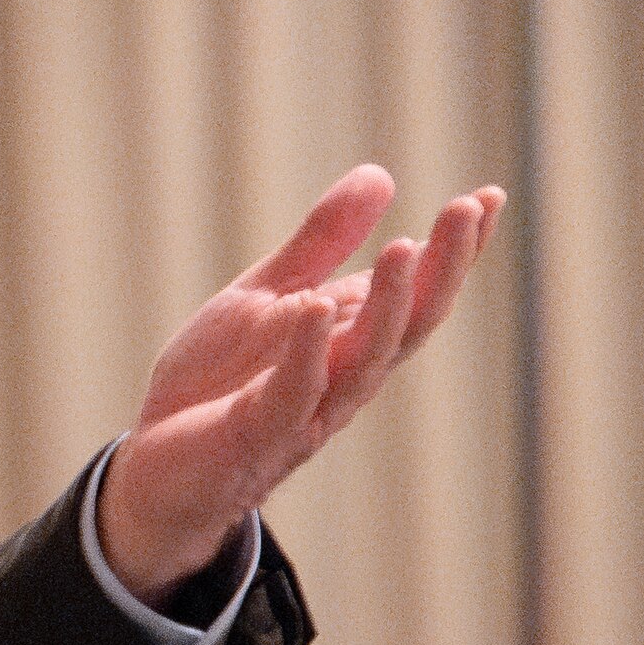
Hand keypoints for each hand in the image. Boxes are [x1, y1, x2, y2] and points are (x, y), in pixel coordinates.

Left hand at [95, 166, 503, 604]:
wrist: (156, 469)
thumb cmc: (219, 384)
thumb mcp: (266, 296)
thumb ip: (320, 245)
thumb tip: (381, 174)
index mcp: (351, 341)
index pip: (417, 293)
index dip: (454, 250)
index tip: (487, 197)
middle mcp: (344, 378)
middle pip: (409, 323)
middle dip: (443, 268)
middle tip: (468, 210)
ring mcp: (307, 409)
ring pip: (363, 359)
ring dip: (388, 304)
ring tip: (404, 246)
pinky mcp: (257, 434)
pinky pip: (292, 393)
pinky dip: (306, 351)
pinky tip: (315, 306)